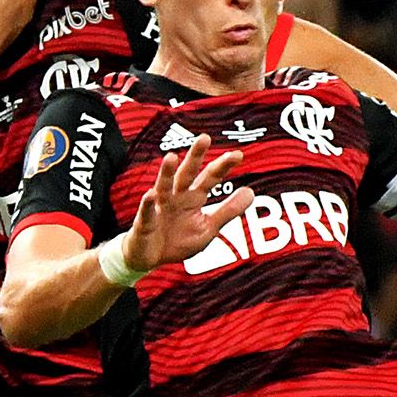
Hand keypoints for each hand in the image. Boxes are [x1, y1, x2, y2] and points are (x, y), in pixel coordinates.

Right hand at [123, 136, 252, 273]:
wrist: (150, 258)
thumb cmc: (178, 240)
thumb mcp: (208, 227)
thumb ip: (228, 211)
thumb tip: (251, 192)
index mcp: (193, 198)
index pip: (210, 178)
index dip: (222, 166)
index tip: (238, 155)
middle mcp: (176, 197)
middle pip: (186, 174)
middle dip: (195, 157)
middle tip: (204, 138)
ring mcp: (159, 208)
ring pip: (163, 187)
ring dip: (166, 173)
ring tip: (171, 157)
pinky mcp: (144, 223)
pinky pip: (146, 213)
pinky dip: (148, 204)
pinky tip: (150, 194)